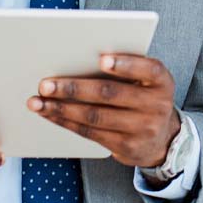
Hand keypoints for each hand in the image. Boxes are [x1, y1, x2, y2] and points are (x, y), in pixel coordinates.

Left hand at [26, 54, 180, 167]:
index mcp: (161, 80)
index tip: (102, 59)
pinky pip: (90, 133)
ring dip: (61, 109)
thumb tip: (79, 55)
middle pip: (109, 94)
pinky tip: (50, 114)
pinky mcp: (126, 147)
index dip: (125, 64)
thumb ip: (126, 64)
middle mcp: (156, 105)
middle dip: (73, 88)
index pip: (147, 69)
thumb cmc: (145, 94)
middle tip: (45, 84)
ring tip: (38, 102)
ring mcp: (142, 129)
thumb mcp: (147, 77)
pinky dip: (66, 122)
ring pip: (95, 117)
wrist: (164, 138)